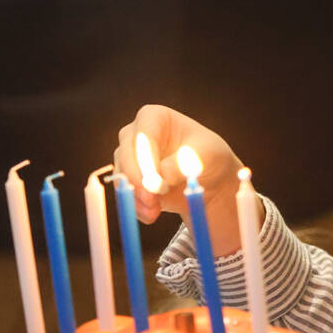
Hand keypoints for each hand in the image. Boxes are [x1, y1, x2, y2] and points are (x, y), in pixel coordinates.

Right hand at [114, 104, 251, 255]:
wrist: (208, 178)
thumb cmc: (209, 156)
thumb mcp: (206, 155)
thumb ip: (183, 163)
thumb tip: (161, 178)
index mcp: (154, 117)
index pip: (143, 134)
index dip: (146, 157)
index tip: (155, 181)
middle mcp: (134, 134)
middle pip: (125, 155)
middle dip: (137, 180)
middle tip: (152, 199)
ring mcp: (128, 158)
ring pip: (122, 176)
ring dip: (136, 197)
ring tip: (155, 211)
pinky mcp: (129, 181)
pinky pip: (125, 194)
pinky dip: (136, 207)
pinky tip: (151, 215)